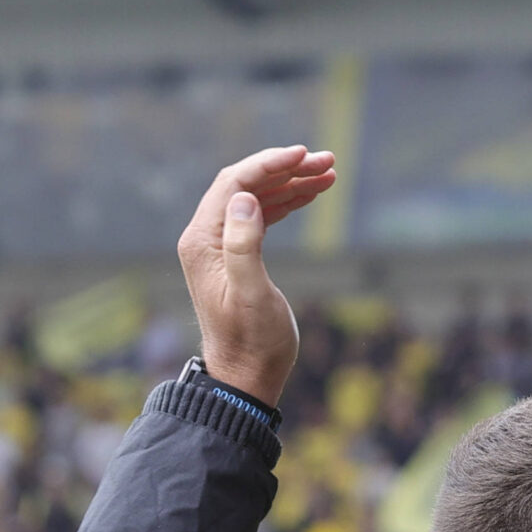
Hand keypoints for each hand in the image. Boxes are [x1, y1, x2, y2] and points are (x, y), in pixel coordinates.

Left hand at [176, 145, 337, 405]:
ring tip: (329, 173)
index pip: (234, 183)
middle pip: (245, 184)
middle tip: (328, 162)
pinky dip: (287, 201)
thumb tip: (244, 199)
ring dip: (291, 182)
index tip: (305, 154)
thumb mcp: (252, 295)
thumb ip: (244, 247)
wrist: (246, 377)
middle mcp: (205, 239)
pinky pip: (260, 216)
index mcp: (202, 242)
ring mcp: (219, 247)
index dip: (269, 163)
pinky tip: (313, 193)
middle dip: (286, 168)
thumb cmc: (253, 342)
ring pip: (256, 198)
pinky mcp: (236, 257)